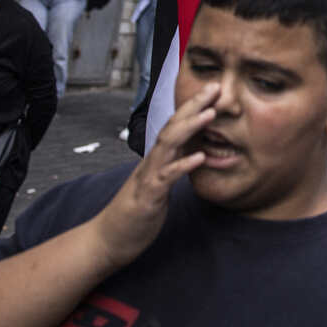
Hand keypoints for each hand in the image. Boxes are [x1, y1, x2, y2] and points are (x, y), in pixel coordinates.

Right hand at [90, 82, 214, 269]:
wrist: (110, 239)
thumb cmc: (136, 212)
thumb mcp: (160, 183)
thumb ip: (173, 165)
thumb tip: (192, 150)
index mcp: (157, 159)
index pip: (176, 125)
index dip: (194, 106)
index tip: (213, 90)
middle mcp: (152, 162)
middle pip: (173, 126)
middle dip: (194, 105)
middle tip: (216, 87)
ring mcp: (149, 177)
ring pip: (169, 145)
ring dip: (190, 127)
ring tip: (210, 113)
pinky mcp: (148, 197)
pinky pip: (166, 177)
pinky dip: (183, 165)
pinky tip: (200, 157)